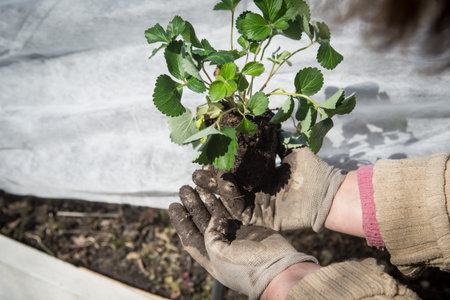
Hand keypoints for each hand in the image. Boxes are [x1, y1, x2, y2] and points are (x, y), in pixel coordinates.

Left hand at [168, 186, 317, 299]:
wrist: (278, 268)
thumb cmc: (245, 267)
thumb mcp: (219, 254)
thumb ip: (210, 235)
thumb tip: (213, 219)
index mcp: (211, 259)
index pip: (190, 238)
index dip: (181, 222)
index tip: (173, 205)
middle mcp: (221, 247)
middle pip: (201, 223)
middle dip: (192, 206)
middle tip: (184, 189)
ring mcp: (235, 237)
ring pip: (216, 215)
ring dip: (206, 200)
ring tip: (196, 185)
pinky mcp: (249, 227)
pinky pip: (232, 211)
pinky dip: (223, 201)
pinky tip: (215, 190)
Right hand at [193, 147, 346, 231]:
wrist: (327, 192)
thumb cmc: (313, 169)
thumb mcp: (291, 146)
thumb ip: (275, 137)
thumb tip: (260, 119)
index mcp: (262, 175)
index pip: (236, 169)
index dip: (222, 162)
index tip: (208, 153)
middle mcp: (256, 190)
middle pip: (228, 185)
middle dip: (211, 178)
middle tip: (197, 170)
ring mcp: (257, 205)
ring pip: (229, 198)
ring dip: (216, 188)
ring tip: (203, 177)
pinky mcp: (261, 218)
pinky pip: (240, 210)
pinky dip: (230, 198)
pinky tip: (225, 183)